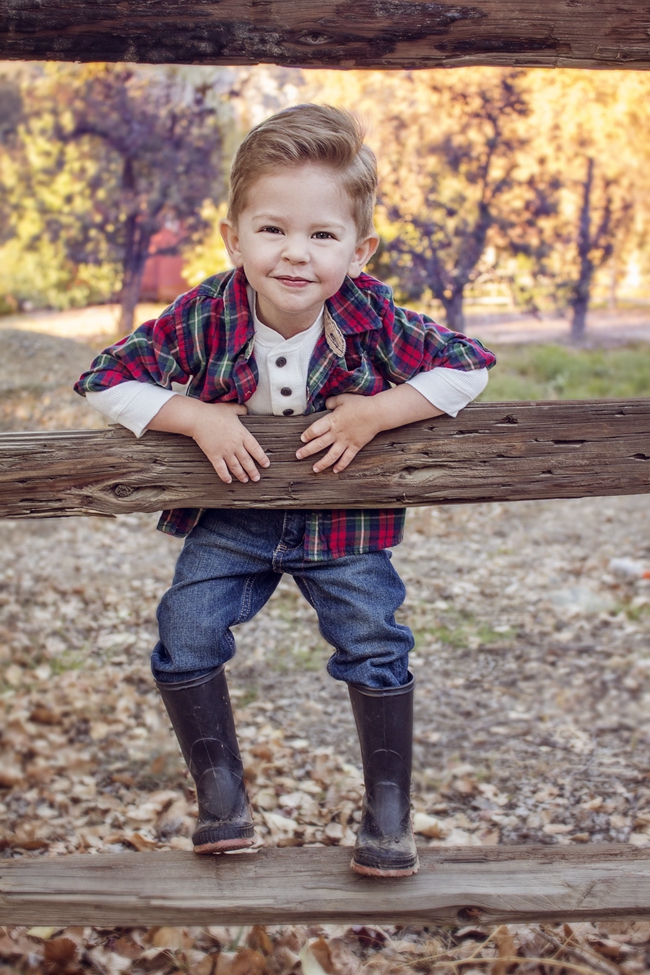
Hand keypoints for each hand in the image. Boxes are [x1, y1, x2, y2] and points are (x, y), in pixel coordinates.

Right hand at [148, 397, 268, 483]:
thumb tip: (246, 409)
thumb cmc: (214, 412)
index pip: (256, 449)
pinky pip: (221, 469)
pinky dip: (225, 476)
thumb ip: (241, 410)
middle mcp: (235, 445)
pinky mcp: (214, 456)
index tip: (266, 464)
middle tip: (257, 478)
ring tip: (245, 480)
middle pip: (247, 461)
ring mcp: (225, 452)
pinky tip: (228, 481)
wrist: (198, 419)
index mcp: (242, 434)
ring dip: (241, 475)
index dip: (262, 458)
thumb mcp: (231, 408)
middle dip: (253, 471)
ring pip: (236, 467)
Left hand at [296, 393, 381, 473]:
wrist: (376, 413)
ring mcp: (346, 441)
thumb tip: (326, 404)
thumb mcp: (343, 398)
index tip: (303, 439)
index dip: (308, 434)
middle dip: (307, 451)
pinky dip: (341, 465)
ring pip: (331, 455)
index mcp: (332, 421)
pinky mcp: (355, 446)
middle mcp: (337, 433)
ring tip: (314, 469)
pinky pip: (347, 458)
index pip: (315, 429)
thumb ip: (332, 402)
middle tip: (298, 456)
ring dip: (322, 463)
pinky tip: (335, 471)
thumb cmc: (360, 404)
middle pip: (319, 444)